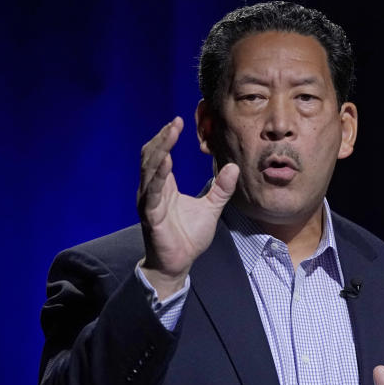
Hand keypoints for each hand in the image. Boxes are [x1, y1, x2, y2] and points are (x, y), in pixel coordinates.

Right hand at [137, 116, 237, 298]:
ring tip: (169, 135)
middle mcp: (153, 191)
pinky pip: (152, 193)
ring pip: (149, 171)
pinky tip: (166, 162)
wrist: (179, 263)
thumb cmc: (189, 237)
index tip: (178, 121)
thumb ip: (221, 189)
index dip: (167, 138)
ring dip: (159, 151)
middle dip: (162, 139)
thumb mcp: (211, 209)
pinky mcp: (151, 216)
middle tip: (175, 123)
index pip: (160, 155)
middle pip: (151, 157)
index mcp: (164, 187)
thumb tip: (233, 167)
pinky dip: (158, 177)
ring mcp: (149, 203)